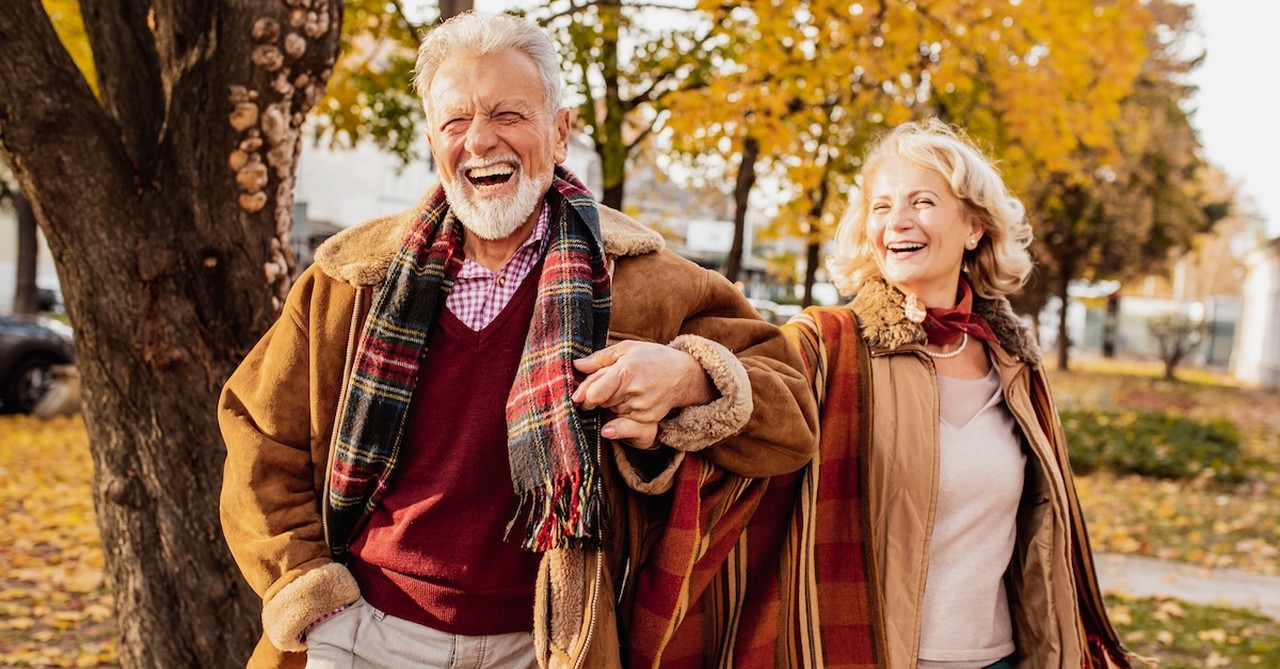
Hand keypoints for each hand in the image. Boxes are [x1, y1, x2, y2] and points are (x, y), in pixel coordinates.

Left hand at [572, 341, 715, 446]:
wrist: (683, 375)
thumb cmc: (652, 357)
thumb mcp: (626, 349)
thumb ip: (599, 359)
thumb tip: (576, 365)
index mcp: (625, 371)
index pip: (595, 394)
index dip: (584, 396)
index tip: (579, 396)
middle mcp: (633, 392)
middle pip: (600, 402)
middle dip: (597, 395)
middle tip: (609, 383)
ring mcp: (640, 407)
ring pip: (610, 410)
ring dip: (610, 402)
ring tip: (626, 387)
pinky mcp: (647, 419)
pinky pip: (623, 418)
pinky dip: (622, 410)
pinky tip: (631, 398)